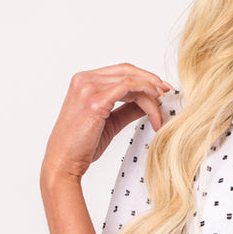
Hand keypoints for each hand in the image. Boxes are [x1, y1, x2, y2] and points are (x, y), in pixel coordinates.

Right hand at [42, 64, 172, 184]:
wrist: (64, 162)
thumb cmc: (81, 146)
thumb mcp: (110, 122)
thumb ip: (128, 109)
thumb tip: (150, 102)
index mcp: (84, 82)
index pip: (120, 71)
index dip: (144, 78)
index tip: (161, 90)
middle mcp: (84, 80)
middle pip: (128, 71)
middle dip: (151, 80)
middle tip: (168, 92)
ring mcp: (88, 87)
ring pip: (131, 79)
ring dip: (151, 92)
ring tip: (161, 107)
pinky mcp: (95, 100)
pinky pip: (128, 87)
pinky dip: (145, 93)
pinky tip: (155, 104)